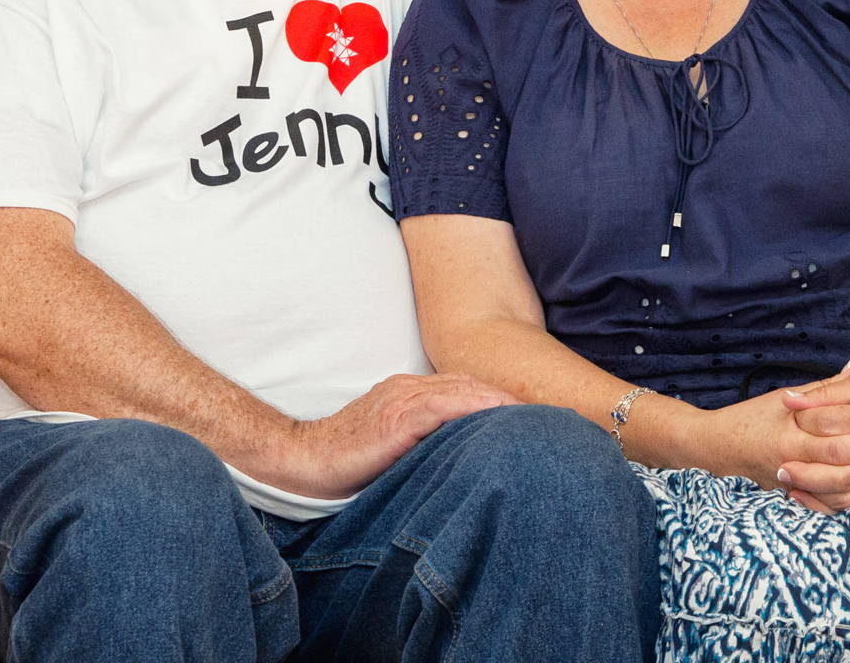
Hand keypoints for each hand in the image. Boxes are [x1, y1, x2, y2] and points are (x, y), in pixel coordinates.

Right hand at [267, 372, 515, 499]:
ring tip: (535, 415)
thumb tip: (461, 464)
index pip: (463, 389)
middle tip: (547, 412)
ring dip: (500, 400)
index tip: (530, 415)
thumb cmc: (344, 464)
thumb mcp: (391, 450)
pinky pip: (442, 405)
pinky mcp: (395, 416)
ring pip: (462, 390)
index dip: (496, 399)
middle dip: (507, 396)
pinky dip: (473, 407)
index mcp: (408, 395)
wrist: (302, 461)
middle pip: (470, 384)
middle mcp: (408, 388)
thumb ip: (423, 445)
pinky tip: (498, 414)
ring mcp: (401, 398)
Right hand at [687, 367, 849, 510]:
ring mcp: (794, 489)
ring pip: (840, 499)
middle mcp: (793, 467)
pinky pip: (829, 510)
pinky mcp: (795, 501)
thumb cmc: (749, 417)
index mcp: (790, 438)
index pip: (837, 442)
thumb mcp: (784, 398)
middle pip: (843, 472)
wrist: (714, 448)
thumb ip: (824, 389)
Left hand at [778, 359, 849, 510]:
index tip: (787, 414)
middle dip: (806, 470)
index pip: (833, 425)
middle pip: (841, 468)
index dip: (805, 420)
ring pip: (849, 491)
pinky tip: (808, 496)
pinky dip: (832, 502)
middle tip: (778, 467)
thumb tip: (788, 400)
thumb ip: (827, 392)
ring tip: (787, 484)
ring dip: (816, 491)